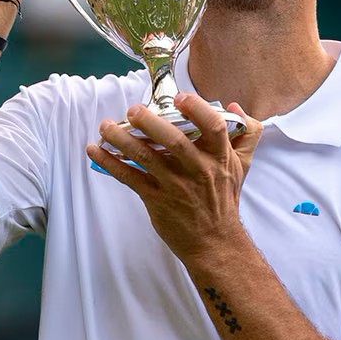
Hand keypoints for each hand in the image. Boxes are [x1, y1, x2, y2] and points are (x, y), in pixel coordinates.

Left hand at [85, 94, 263, 263]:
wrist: (215, 241)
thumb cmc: (223, 199)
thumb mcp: (241, 165)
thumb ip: (245, 134)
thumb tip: (234, 107)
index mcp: (220, 158)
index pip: (214, 128)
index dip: (198, 110)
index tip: (181, 97)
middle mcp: (199, 170)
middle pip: (176, 141)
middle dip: (151, 123)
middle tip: (133, 109)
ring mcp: (177, 186)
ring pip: (147, 158)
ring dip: (122, 140)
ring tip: (106, 126)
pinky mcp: (157, 200)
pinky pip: (130, 178)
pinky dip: (110, 163)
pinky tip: (95, 151)